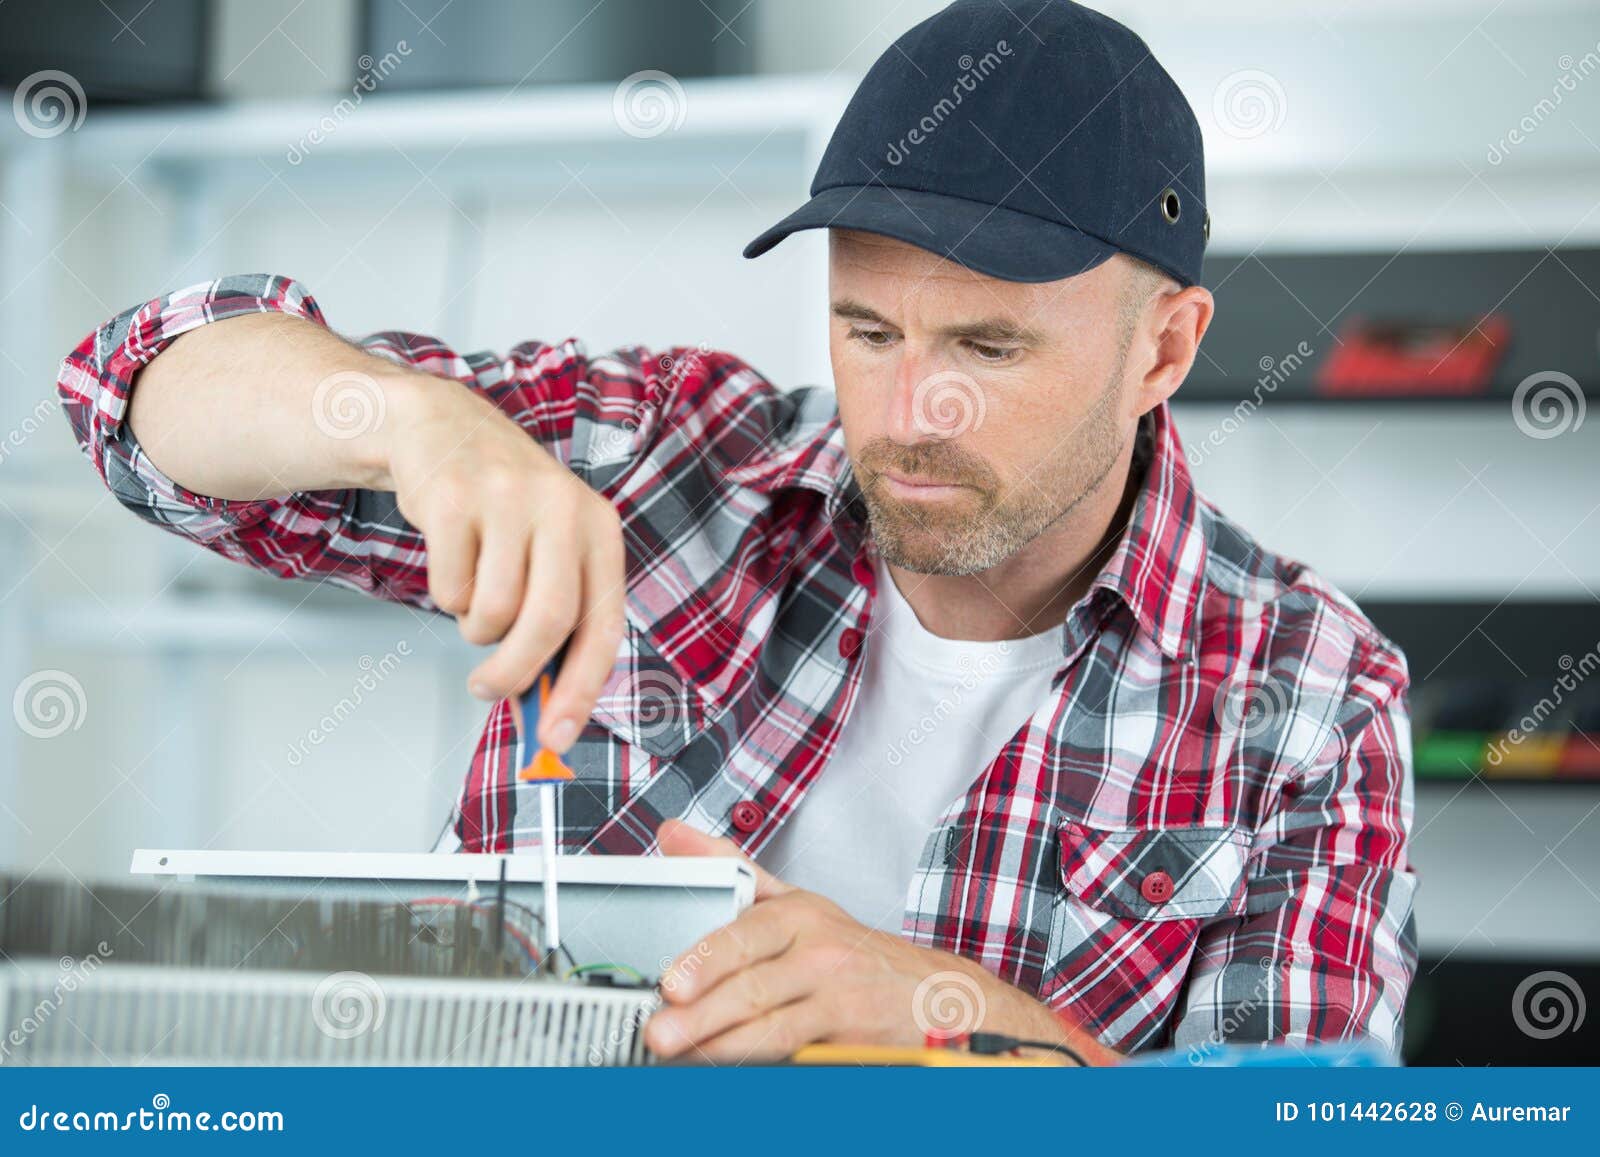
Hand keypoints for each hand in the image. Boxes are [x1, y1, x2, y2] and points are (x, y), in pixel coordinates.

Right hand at [382, 372, 625, 750]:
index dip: (581, 690)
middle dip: (516, 673)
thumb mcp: (549, 547)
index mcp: (600, 528)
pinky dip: (446, 594)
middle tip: (488, 690)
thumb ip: (557, 618)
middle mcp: (563, 508)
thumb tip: (547, 710)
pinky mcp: (453, 496)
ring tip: (475, 598)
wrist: (441, 426)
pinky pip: (449, 586)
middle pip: (548, 622)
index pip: (603, 625)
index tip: (556, 738)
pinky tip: (453, 560)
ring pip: (493, 610)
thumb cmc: (505, 507)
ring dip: (475, 627)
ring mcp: (508, 498)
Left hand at [644, 819, 1115, 1064]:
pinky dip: (764, 1065)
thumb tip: (671, 835)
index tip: (671, 980)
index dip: (707, 958)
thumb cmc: (850, 950)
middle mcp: (820, 954)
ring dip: (723, 1046)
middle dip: (703, 1013)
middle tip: (661, 1030)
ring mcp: (837, 1000)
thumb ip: (729, 868)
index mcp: (798, 914)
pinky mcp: (849, 1041)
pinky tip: (732, 1071)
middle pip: (754, 985)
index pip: (747, 933)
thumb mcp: (793, 898)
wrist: (933, 993)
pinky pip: (798, 1054)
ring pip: (773, 1027)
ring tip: (681, 1057)